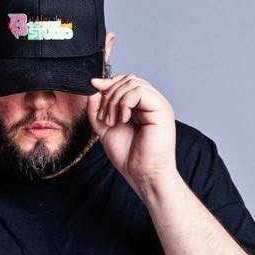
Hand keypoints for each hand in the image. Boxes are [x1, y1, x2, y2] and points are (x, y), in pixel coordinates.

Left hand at [87, 74, 177, 194]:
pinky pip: (139, 92)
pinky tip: (123, 120)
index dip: (108, 83)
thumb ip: (97, 110)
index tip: (93, 89)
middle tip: (104, 118)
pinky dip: (124, 103)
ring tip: (112, 122)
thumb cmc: (129, 157)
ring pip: (132, 83)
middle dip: (109, 94)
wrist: (143, 175)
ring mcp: (157, 105)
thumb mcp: (105, 129)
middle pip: (128, 79)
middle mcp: (151, 102)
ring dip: (114, 101)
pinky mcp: (161, 109)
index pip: (125, 82)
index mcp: (140, 106)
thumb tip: (93, 88)